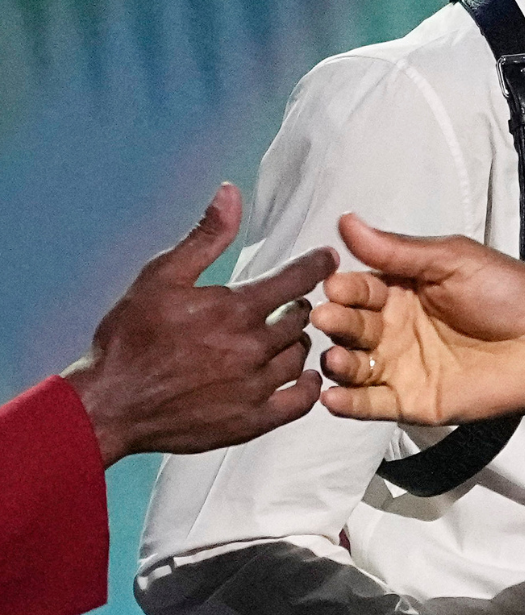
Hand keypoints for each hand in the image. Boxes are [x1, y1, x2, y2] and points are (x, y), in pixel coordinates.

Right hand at [62, 183, 338, 466]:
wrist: (107, 404)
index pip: (298, 279)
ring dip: (299, 343)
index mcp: (234, 309)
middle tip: (291, 303)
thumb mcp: (161, 276)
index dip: (317, 264)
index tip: (327, 258)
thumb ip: (206, 236)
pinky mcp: (249, 422)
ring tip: (287, 337)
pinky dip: (307, 387)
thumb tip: (231, 192)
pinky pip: (298, 402)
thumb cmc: (128, 337)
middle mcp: (251, 349)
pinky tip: (303, 375)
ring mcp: (252, 388)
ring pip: (300, 357)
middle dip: (300, 306)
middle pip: (301, 319)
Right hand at [311, 214, 524, 424]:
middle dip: (336, 322)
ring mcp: (399, 366)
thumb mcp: (454, 260)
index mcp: (403, 289)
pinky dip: (347, 402)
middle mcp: (394, 328)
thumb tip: (346, 221)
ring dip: (338, 362)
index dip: (344, 287)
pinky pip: (370, 405)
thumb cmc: (509, 293)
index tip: (332, 284)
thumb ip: (399, 250)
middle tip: (325, 318)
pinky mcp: (410, 401)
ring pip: (353, 365)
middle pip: (351, 325)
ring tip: (335, 357)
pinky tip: (333, 396)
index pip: (360, 287)